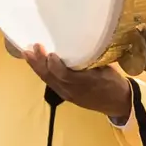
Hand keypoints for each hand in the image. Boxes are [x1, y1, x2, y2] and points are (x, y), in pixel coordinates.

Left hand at [19, 42, 135, 123]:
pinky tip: (37, 65)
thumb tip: (78, 43)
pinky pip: (51, 83)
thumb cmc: (114, 83)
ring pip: (48, 81)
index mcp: (85, 83)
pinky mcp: (66, 95)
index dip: (55, 65)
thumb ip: (91, 60)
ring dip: (36, 67)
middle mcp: (72, 90)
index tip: (50, 53)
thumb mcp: (106, 69)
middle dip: (39, 63)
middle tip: (30, 49)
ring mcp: (68, 94)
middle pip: (51, 77)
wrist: (118, 102)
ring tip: (27, 55)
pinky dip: (43, 73)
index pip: (65, 75)